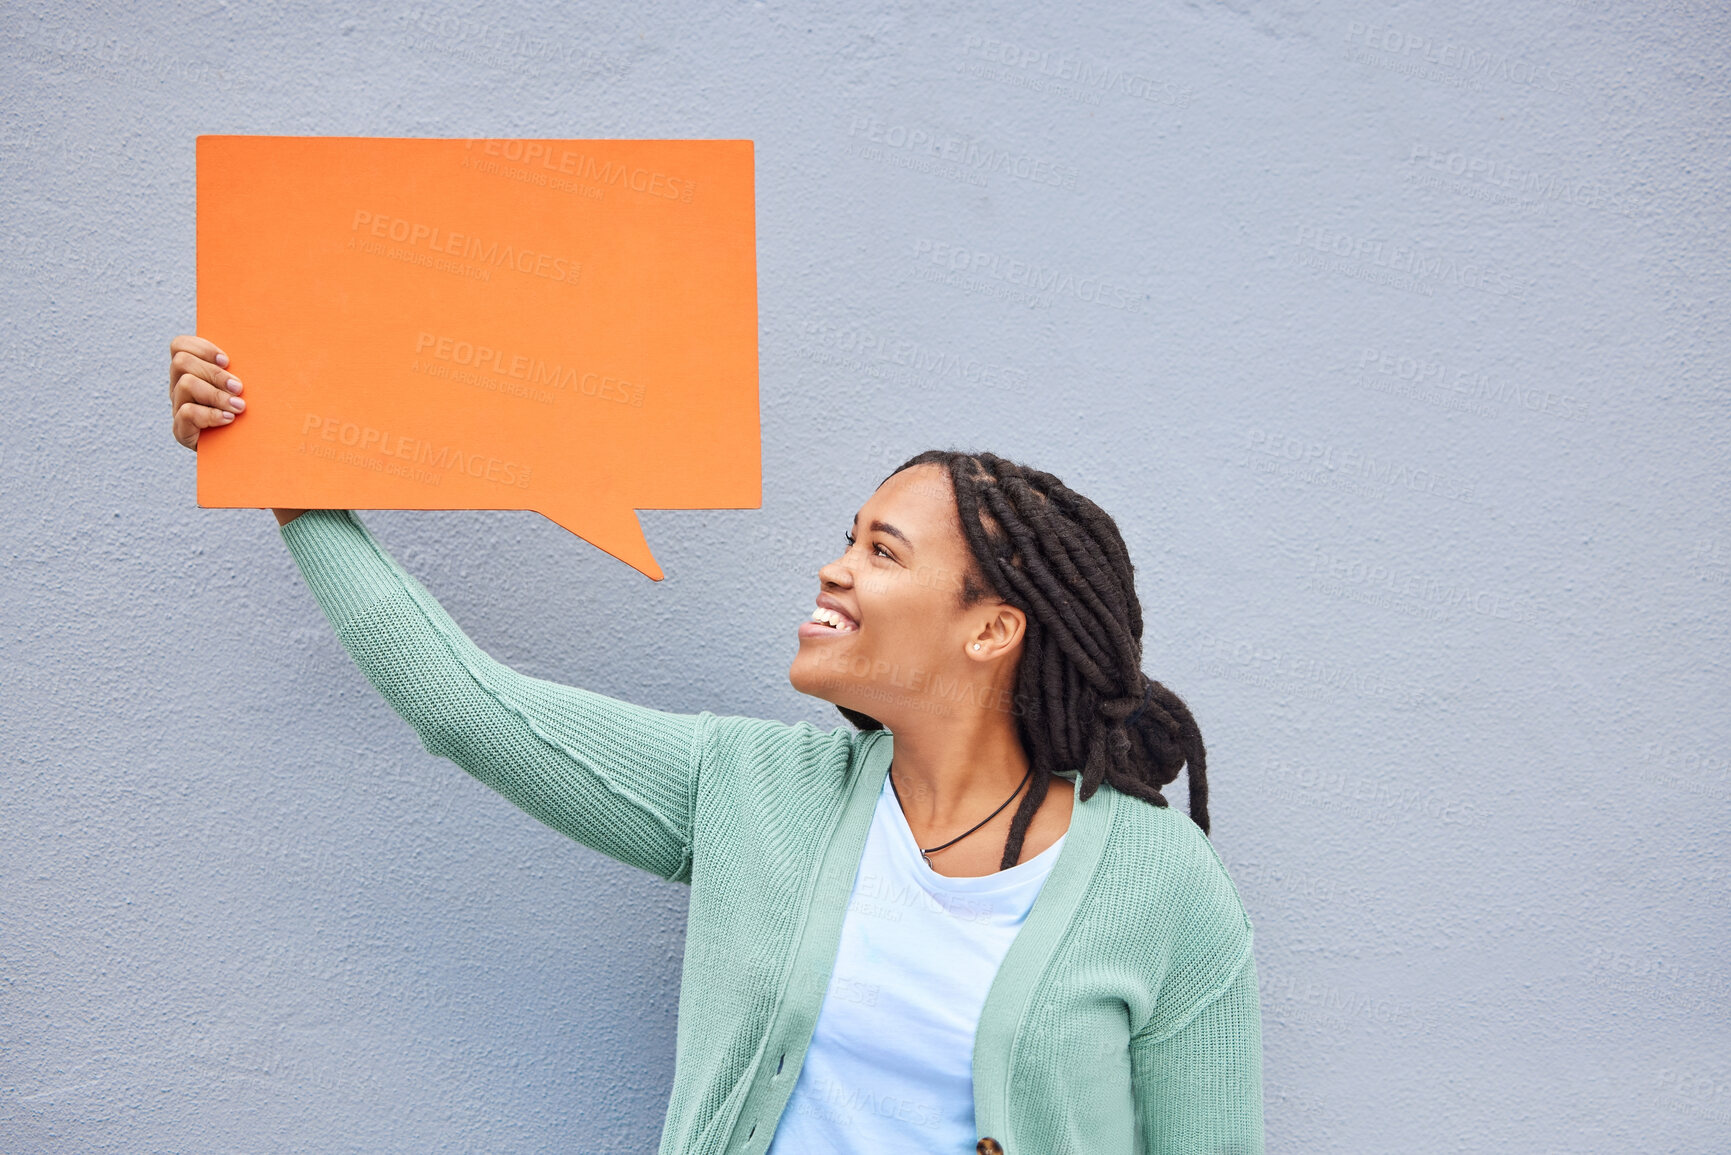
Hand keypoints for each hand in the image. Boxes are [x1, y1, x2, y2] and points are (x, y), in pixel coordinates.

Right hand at [168, 334, 306, 525]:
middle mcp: (181, 387)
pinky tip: (230, 420)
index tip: (229, 360)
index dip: (202, 347)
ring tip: (239, 406)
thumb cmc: (258, 417)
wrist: (252, 457)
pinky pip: (186, 414)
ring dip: (216, 394)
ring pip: (185, 385)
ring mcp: (179, 408)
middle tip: (240, 387)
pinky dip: (210, 414)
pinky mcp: (182, 431)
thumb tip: (288, 342)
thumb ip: (256, 369)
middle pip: (181, 362)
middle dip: (214, 372)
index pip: (180, 345)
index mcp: (194, 371)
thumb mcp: (256, 389)